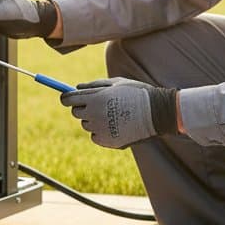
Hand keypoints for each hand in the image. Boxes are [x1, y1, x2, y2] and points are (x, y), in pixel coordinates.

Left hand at [60, 78, 177, 149]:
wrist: (158, 113)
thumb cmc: (137, 93)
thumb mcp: (116, 83)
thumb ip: (94, 85)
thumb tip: (76, 88)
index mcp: (95, 98)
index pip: (68, 100)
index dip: (66, 98)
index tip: (67, 98)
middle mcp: (94, 115)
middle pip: (76, 113)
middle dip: (83, 108)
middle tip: (98, 104)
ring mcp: (101, 130)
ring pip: (87, 125)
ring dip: (94, 120)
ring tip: (113, 114)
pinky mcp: (108, 142)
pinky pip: (96, 137)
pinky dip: (101, 132)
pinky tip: (116, 125)